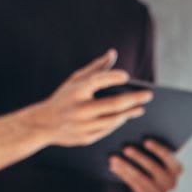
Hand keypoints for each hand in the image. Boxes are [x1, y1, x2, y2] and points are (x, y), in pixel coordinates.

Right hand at [28, 49, 152, 147]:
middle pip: (114, 104)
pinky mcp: (86, 138)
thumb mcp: (75, 80)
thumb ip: (96, 68)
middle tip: (148, 95)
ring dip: (130, 113)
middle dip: (134, 99)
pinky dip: (118, 123)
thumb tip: (113, 53)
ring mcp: (83, 125)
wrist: (43, 124)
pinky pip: (108, 130)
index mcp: (76, 91)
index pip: (98, 80)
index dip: (113, 77)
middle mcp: (80, 109)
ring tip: (140, 107)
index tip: (126, 76)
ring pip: (114, 120)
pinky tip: (126, 117)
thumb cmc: (64, 98)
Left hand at [108, 139, 182, 191]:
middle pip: (153, 167)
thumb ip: (157, 150)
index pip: (168, 158)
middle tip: (125, 148)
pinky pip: (132, 184)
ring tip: (113, 158)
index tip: (145, 141)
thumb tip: (139, 133)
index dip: (157, 149)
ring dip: (125, 166)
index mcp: (177, 169)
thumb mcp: (160, 160)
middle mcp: (172, 183)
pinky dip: (122, 174)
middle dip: (138, 157)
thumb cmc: (155, 166)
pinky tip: (113, 167)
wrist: (152, 191)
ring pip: (139, 177)